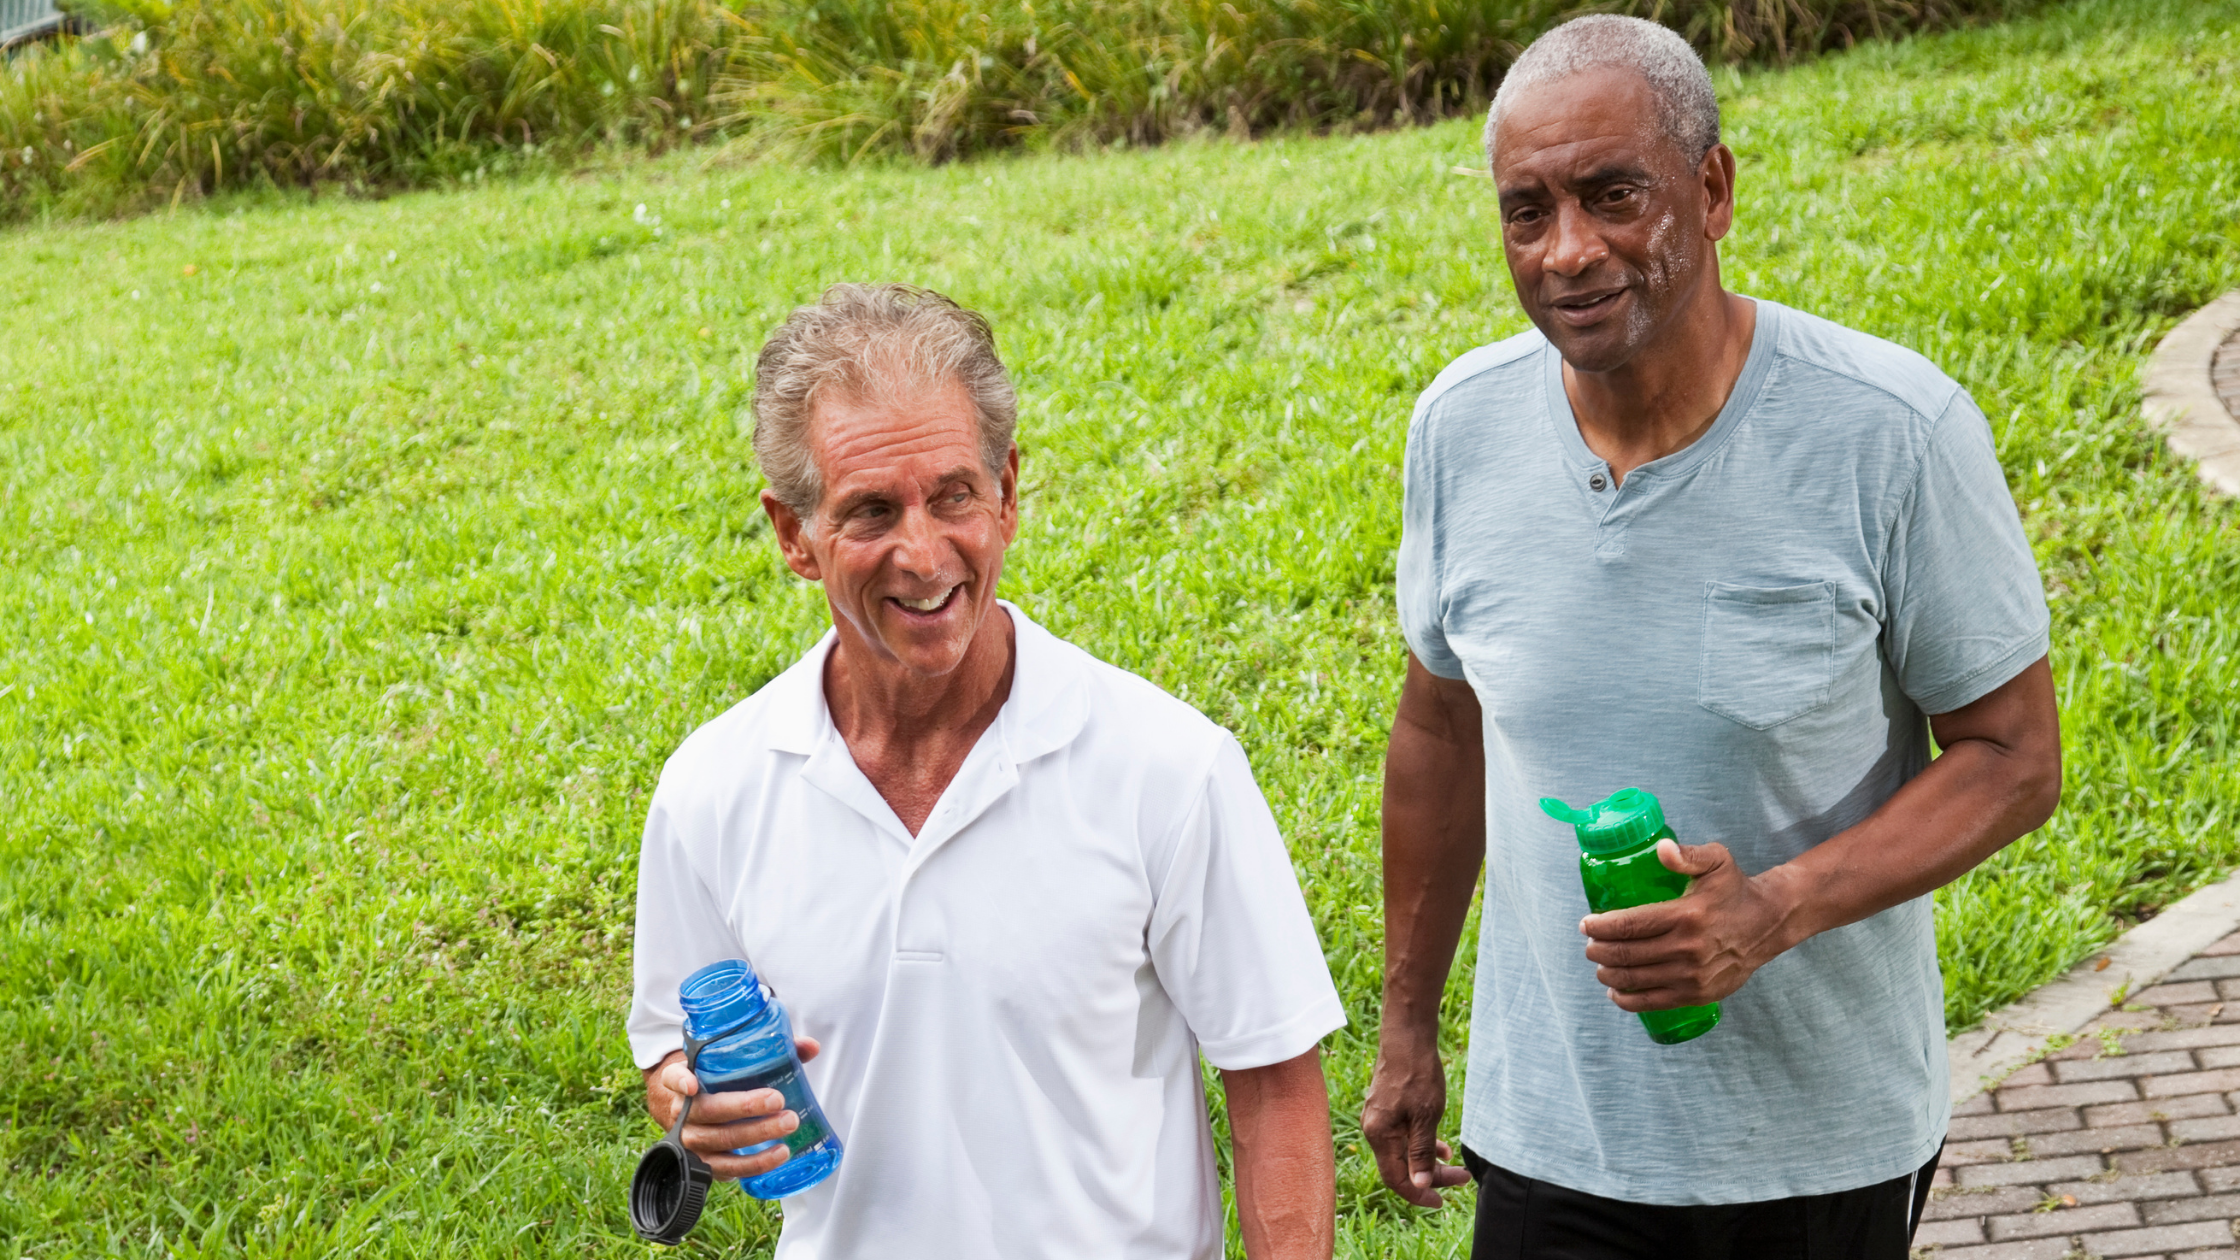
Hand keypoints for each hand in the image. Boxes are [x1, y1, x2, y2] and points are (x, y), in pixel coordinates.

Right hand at [643, 1038, 820, 1181]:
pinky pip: (729, 1167)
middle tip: (778, 1100)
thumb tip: (811, 1046)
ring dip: (758, 1134)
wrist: (696, 1113)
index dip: (680, 1081)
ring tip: (788, 1125)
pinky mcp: (705, 1163)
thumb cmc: (720, 1082)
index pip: (673, 1078)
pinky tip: (779, 1153)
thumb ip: (772, 1051)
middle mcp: (682, 1112)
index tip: (692, 1084)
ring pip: (722, 1141)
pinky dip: (756, 1163)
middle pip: (710, 1111)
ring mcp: (691, 1140)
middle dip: (745, 1107)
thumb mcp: (732, 1062)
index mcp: (683, 1080)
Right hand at [1360, 1035, 1472, 1206]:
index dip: (1419, 1193)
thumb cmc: (1417, 1075)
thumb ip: (1421, 1153)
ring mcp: (1378, 1119)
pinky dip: (1420, 1145)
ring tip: (1455, 1164)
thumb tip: (1420, 1183)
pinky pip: (1401, 1137)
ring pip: (1402, 1152)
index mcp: (1380, 1135)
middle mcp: (1374, 1130)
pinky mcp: (1385, 1109)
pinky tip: (1440, 1144)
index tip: (1443, 1201)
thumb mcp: (1426, 1117)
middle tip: (1461, 1178)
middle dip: (1431, 1177)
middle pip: (1400, 1167)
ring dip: (1428, 1162)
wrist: (1406, 1038)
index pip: (1397, 1179)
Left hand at [1580, 840, 1798, 1010]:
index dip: (1600, 927)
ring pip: (1636, 980)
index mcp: (1686, 916)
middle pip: (1627, 954)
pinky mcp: (1698, 994)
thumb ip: (1688, 855)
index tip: (1586, 925)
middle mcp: (1687, 949)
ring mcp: (1692, 976)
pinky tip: (1615, 992)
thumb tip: (1661, 848)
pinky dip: (1628, 1000)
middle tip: (1589, 946)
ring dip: (1609, 974)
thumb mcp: (1717, 861)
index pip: (1630, 925)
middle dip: (1599, 951)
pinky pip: (1654, 1002)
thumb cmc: (1736, 890)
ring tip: (1600, 965)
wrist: (1770, 924)